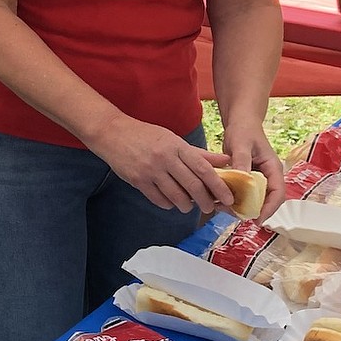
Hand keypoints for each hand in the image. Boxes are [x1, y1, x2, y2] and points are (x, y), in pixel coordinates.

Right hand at [91, 117, 235, 215]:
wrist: (112, 132)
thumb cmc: (145, 135)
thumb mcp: (173, 139)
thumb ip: (199, 153)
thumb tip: (225, 161)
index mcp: (176, 146)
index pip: (203, 169)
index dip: (219, 186)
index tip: (228, 197)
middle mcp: (165, 158)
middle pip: (192, 186)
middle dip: (205, 201)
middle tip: (210, 208)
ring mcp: (150, 170)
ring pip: (176, 196)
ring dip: (186, 206)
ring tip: (188, 205)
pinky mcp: (137, 180)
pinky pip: (159, 199)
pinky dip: (168, 204)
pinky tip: (170, 201)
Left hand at [222, 121, 285, 219]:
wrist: (239, 123)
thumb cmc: (244, 130)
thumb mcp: (241, 144)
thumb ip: (242, 161)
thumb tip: (243, 180)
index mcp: (273, 169)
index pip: (278, 194)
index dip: (270, 209)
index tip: (257, 219)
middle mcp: (268, 177)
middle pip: (266, 201)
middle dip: (252, 210)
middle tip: (234, 214)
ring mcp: (258, 179)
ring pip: (253, 200)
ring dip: (240, 206)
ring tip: (223, 208)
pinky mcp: (247, 180)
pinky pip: (242, 194)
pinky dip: (233, 199)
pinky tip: (219, 200)